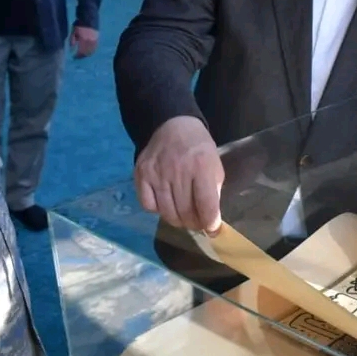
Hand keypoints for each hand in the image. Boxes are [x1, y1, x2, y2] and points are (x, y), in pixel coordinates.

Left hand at [69, 26, 98, 58]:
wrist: (89, 18)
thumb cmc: (79, 24)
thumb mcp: (73, 31)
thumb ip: (72, 40)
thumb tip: (71, 48)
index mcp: (83, 40)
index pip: (80, 52)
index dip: (77, 56)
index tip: (74, 57)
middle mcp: (90, 42)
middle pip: (86, 53)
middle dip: (82, 56)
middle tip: (78, 57)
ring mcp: (95, 41)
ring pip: (91, 51)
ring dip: (87, 54)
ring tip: (82, 55)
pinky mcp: (97, 39)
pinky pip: (95, 48)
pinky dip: (91, 51)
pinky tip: (88, 51)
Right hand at [134, 116, 224, 233]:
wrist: (173, 125)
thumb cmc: (199, 148)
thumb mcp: (215, 166)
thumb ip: (213, 193)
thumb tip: (210, 221)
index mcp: (201, 167)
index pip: (206, 205)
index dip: (210, 223)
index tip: (212, 230)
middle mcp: (177, 170)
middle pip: (185, 212)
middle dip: (194, 224)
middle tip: (197, 223)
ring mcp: (156, 173)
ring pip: (167, 213)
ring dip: (177, 220)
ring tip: (183, 216)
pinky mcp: (141, 174)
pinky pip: (148, 205)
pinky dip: (157, 210)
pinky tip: (165, 203)